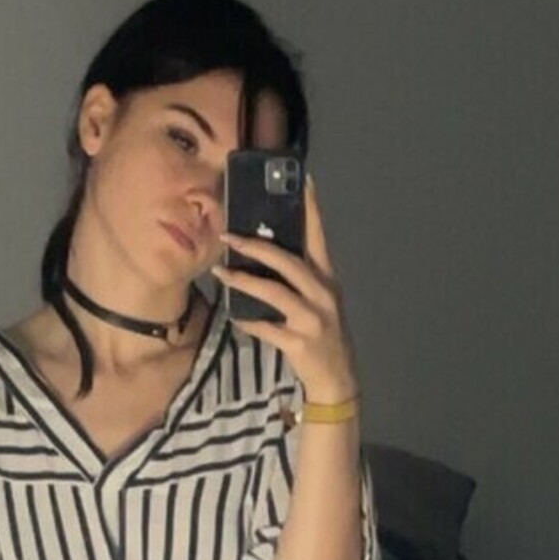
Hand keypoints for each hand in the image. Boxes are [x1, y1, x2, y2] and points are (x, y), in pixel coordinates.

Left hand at [212, 176, 359, 402]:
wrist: (337, 380)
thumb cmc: (324, 336)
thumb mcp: (320, 302)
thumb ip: (301, 279)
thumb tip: (267, 253)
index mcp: (327, 280)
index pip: (318, 237)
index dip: (311, 208)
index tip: (301, 179)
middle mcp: (323, 295)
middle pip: (288, 262)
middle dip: (256, 247)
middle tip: (229, 236)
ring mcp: (312, 319)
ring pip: (273, 293)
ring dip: (243, 281)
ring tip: (221, 272)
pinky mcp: (299, 343)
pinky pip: (265, 328)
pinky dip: (248, 322)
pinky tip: (234, 316)